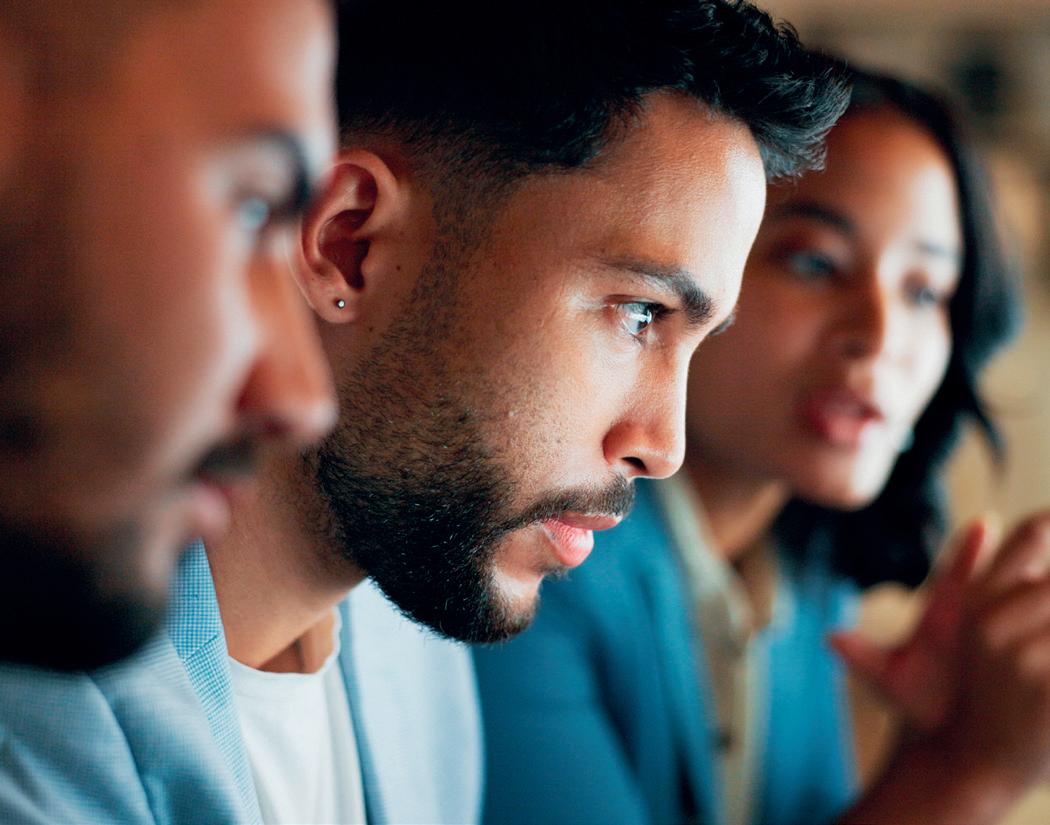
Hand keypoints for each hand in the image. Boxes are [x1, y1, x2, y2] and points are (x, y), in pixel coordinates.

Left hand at [835, 511, 1049, 824]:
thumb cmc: (918, 704)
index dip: (969, 548)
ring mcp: (1009, 624)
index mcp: (945, 609)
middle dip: (1029, 539)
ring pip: (1036, 586)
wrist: (948, 735)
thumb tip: (831, 638)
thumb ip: (863, 657)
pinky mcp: (1032, 648)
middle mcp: (980, 608)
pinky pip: (1047, 624)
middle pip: (1008, 562)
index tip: (982, 524)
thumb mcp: (891, 683)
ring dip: (1049, 572)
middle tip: (1047, 517)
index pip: (957, 572)